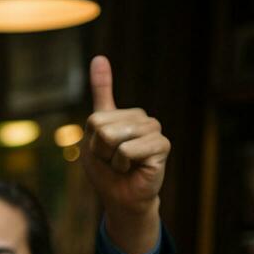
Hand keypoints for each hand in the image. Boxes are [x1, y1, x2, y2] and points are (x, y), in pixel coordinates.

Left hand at [83, 56, 168, 241]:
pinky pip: (128, 151)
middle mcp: (142, 119)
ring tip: (123, 165)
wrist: (121, 198)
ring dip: (111, 160)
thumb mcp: (93, 134)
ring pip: (112, 138)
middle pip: (101, 127)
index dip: (91, 142)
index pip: (95, 119)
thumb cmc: (107, 171)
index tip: (102, 152)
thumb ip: (101, 95)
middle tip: (113, 162)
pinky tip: (134, 169)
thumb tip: (99, 56)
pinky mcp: (162, 145)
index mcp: (124, 114)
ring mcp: (154, 131)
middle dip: (100, 151)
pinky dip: (122, 166)